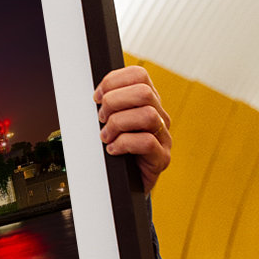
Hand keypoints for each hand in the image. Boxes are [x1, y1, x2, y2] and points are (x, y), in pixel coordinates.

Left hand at [94, 65, 171, 193]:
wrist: (124, 184)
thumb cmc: (115, 149)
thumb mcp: (109, 122)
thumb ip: (107, 105)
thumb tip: (94, 95)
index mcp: (147, 102)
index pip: (138, 75)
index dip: (113, 81)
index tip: (97, 97)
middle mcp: (159, 116)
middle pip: (144, 92)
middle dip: (114, 102)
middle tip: (101, 118)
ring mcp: (163, 137)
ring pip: (147, 115)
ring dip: (118, 124)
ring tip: (106, 136)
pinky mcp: (162, 158)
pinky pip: (146, 142)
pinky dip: (123, 144)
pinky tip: (113, 149)